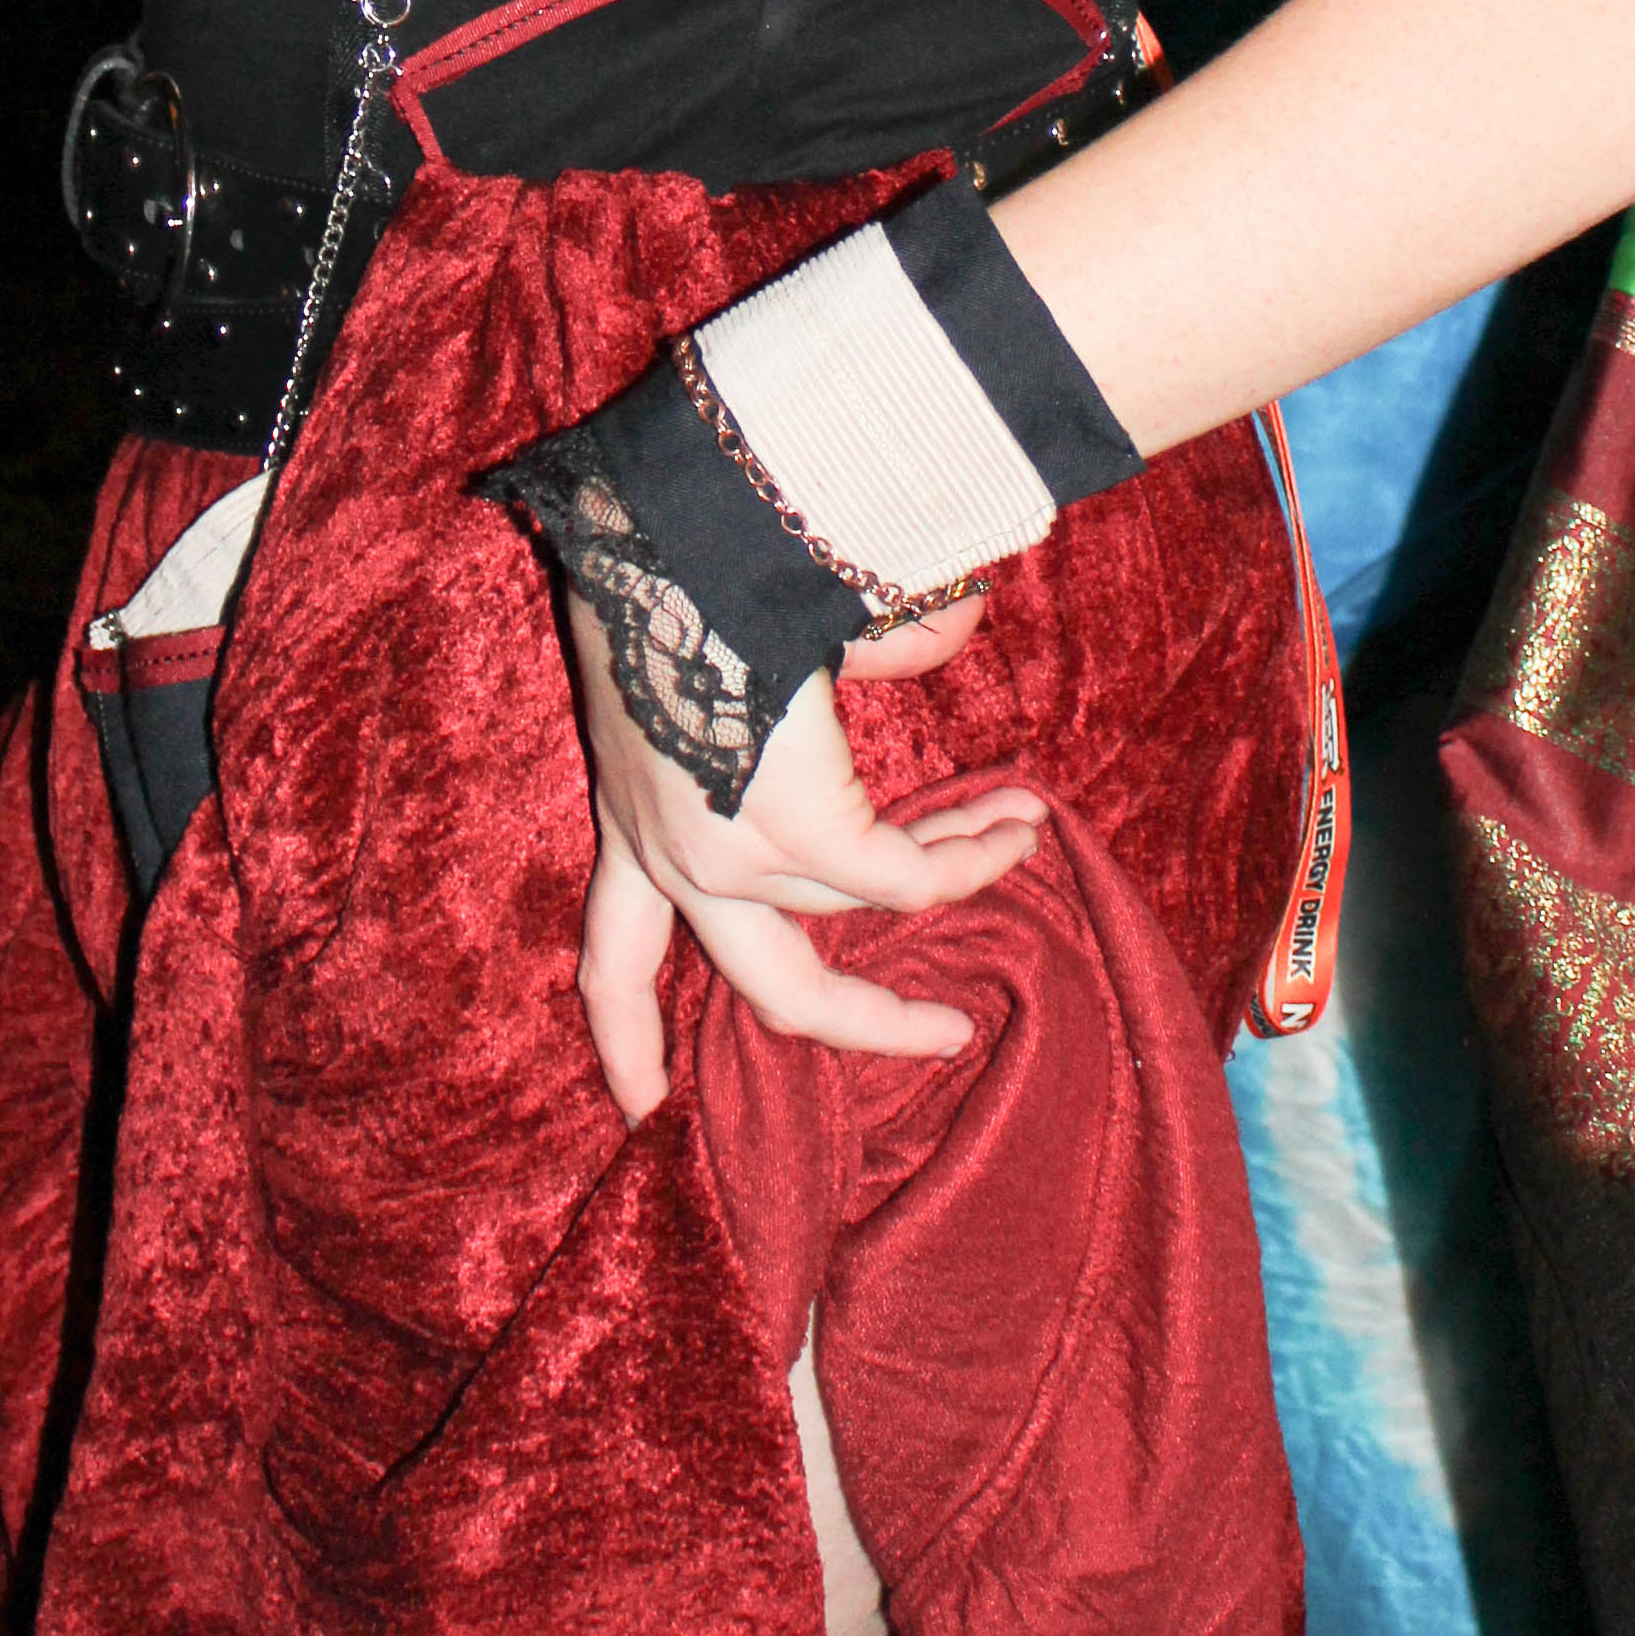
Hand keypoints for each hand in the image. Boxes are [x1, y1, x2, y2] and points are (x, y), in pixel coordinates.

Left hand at [564, 591, 1046, 1124]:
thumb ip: (797, 686)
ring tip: (1018, 825)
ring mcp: (729, 856)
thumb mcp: (704, 645)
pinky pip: (909, 877)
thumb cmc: (682, 562)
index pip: (612, 953)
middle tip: (942, 1034)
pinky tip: (1022, 822)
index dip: (627, 1038)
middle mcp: (665, 852)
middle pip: (767, 985)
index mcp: (627, 811)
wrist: (679, 529)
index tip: (639, 1106)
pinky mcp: (798, 835)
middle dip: (863, 1024)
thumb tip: (925, 643)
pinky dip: (973, 855)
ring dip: (959, 866)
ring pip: (868, 906)